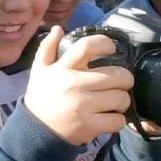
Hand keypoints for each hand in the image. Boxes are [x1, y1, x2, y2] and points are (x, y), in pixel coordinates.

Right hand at [24, 26, 134, 145]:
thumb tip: (58, 29)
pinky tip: (111, 117)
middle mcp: (74, 84)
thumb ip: (47, 48)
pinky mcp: (89, 126)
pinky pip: (118, 120)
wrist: (35, 130)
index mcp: (63, 68)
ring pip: (121, 98)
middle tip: (122, 82)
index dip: (105, 43)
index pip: (88, 46)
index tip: (111, 48)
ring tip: (116, 101)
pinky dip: (119, 120)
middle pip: (117, 75)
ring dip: (123, 100)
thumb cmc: (41, 97)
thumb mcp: (39, 70)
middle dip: (125, 78)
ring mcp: (83, 106)